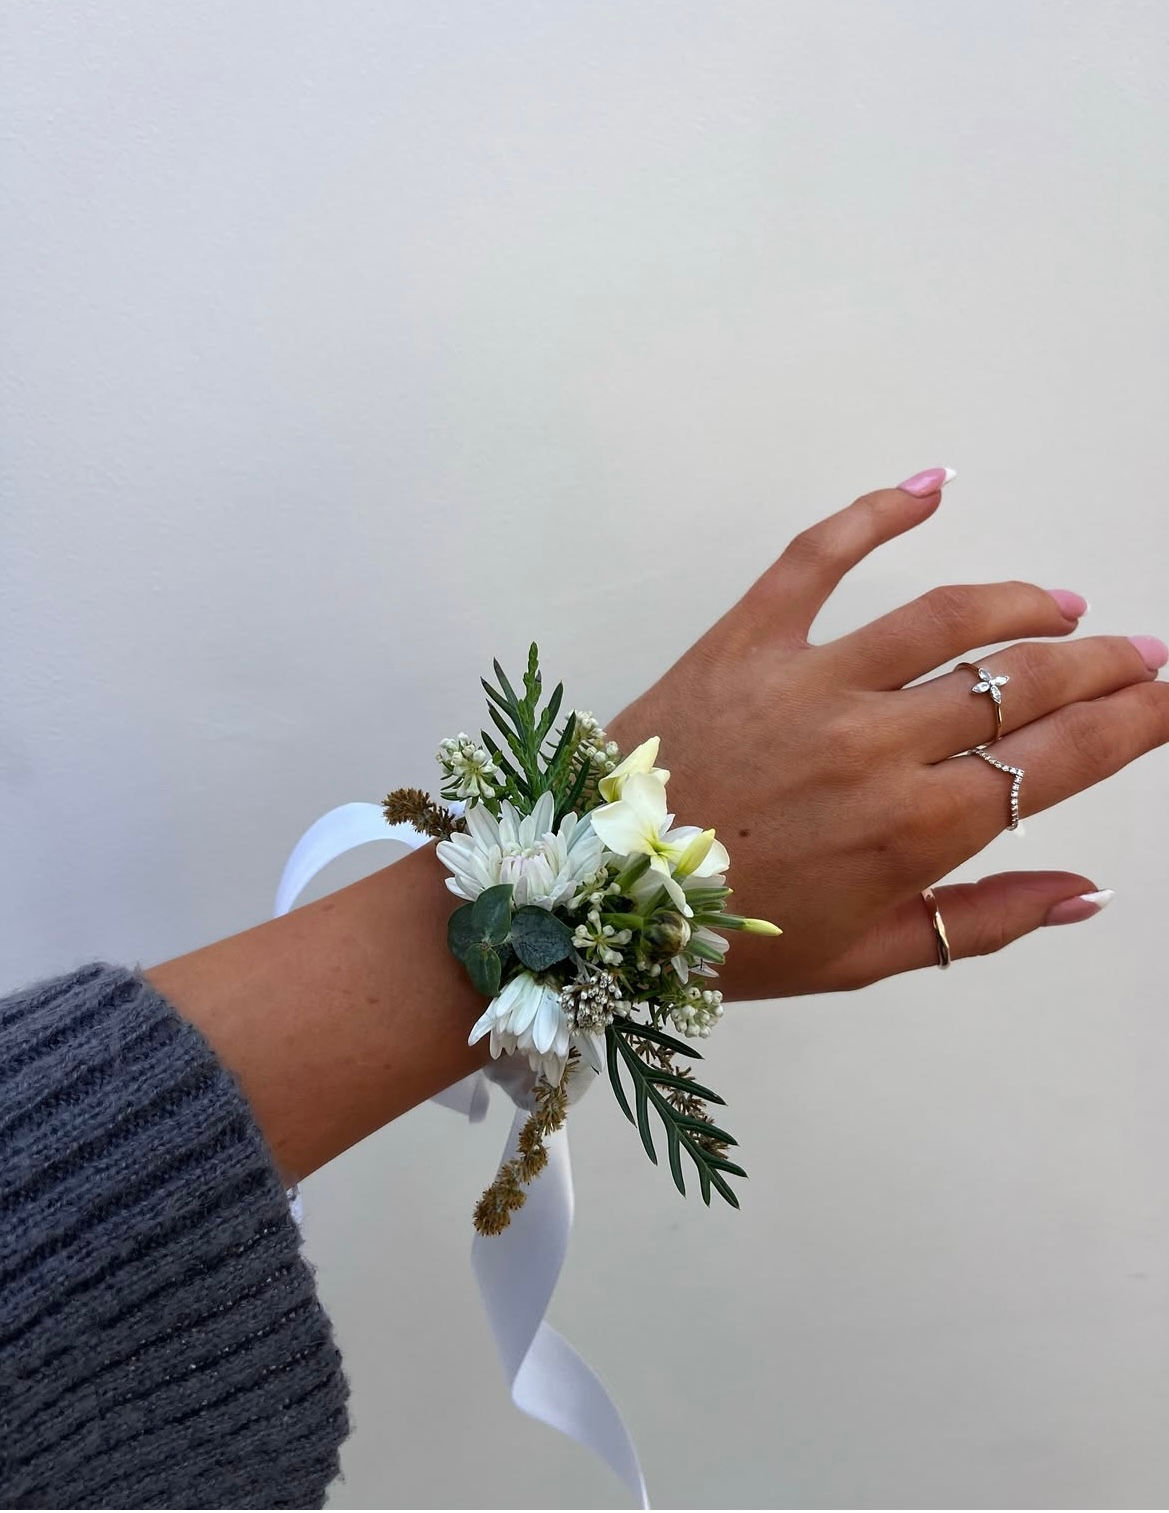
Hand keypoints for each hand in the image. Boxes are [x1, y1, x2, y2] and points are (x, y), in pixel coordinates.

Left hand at [606, 469, 1168, 999]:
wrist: (596, 895)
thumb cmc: (731, 937)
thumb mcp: (866, 957)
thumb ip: (984, 921)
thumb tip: (1089, 891)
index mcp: (914, 829)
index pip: (1058, 759)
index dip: (1133, 723)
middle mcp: (876, 745)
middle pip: (1023, 683)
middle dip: (1101, 665)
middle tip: (1142, 651)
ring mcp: (810, 682)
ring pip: (949, 617)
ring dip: (1022, 604)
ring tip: (1062, 605)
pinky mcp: (745, 639)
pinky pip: (819, 557)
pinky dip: (876, 511)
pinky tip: (931, 485)